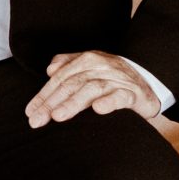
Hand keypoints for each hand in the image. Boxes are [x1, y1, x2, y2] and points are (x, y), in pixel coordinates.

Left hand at [25, 51, 160, 128]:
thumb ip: (69, 65)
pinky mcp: (133, 93)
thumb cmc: (113, 78)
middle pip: (71, 84)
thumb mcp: (90, 69)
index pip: (60, 79)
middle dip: (52, 103)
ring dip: (73, 103)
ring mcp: (117, 79)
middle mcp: (101, 66)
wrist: (148, 82)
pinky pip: (120, 97)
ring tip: (58, 116)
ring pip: (91, 89)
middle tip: (37, 120)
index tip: (30, 112)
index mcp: (87, 60)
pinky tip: (98, 109)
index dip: (43, 95)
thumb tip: (49, 70)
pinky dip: (109, 101)